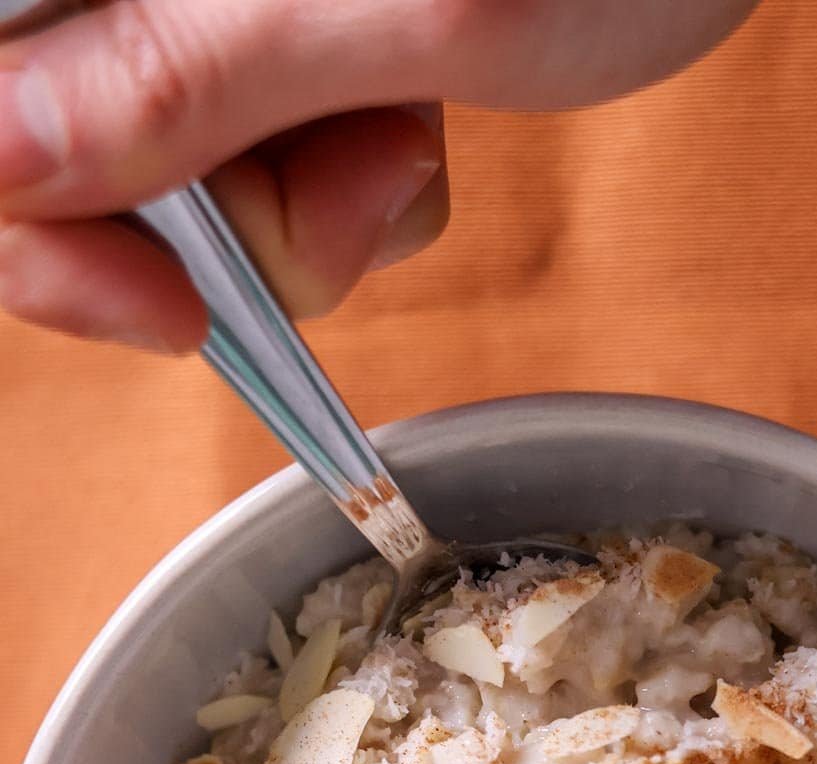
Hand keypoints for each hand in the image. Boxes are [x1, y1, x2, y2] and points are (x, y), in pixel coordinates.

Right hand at [0, 0, 757, 348]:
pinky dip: (331, 181)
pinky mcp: (262, 25)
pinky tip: (405, 117)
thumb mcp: (397, 5)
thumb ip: (181, 77)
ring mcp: (202, 0)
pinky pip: (245, 151)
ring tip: (402, 131)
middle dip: (214, 223)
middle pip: (64, 147)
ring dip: (297, 206)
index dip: (44, 233)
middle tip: (347, 196)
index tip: (167, 309)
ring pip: (167, 168)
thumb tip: (1, 168)